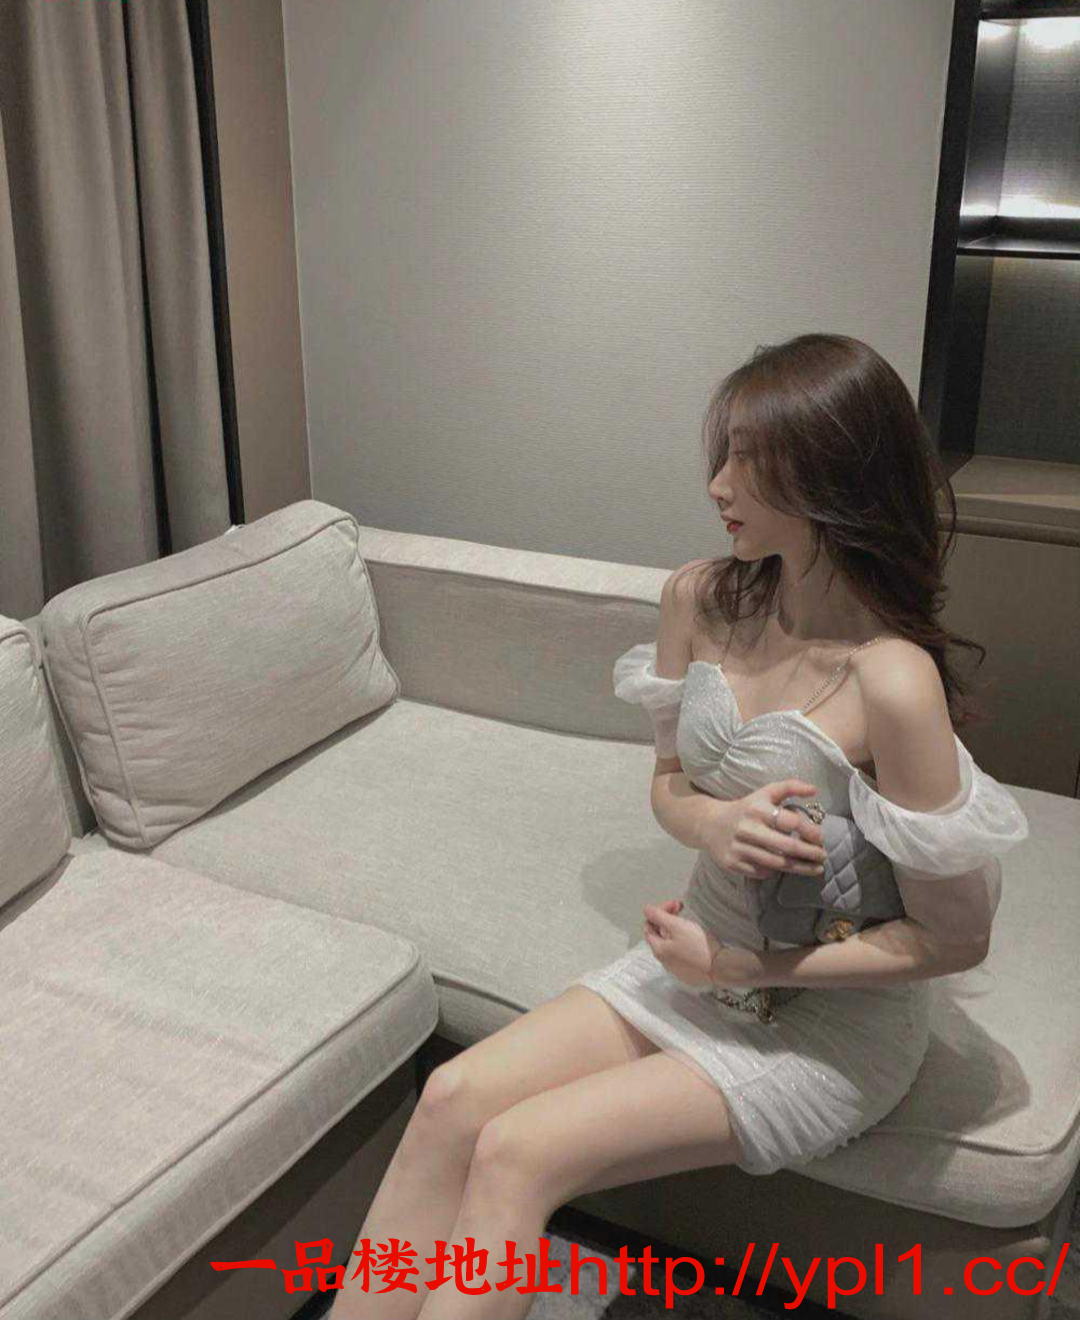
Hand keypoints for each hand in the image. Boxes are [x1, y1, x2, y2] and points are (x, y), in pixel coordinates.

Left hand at [642, 899, 722, 988]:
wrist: (719, 967)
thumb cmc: (699, 947)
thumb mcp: (677, 926)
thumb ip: (659, 916)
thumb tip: (646, 910)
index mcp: (658, 949)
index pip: (649, 926)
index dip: (658, 912)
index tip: (674, 905)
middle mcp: (664, 960)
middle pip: (659, 935)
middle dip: (667, 918)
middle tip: (680, 908)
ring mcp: (676, 967)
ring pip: (669, 944)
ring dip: (674, 929)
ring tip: (687, 922)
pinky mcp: (687, 971)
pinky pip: (679, 953)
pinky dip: (682, 941)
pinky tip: (693, 938)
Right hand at [700, 779, 827, 879]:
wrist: (709, 824)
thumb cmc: (746, 808)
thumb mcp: (765, 793)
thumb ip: (789, 787)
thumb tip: (814, 790)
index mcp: (757, 808)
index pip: (790, 821)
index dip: (810, 831)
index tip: (821, 837)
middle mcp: (747, 828)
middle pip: (786, 846)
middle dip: (809, 853)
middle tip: (822, 856)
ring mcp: (739, 847)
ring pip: (776, 863)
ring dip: (799, 867)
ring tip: (815, 867)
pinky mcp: (733, 863)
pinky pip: (761, 872)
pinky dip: (775, 871)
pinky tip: (785, 868)